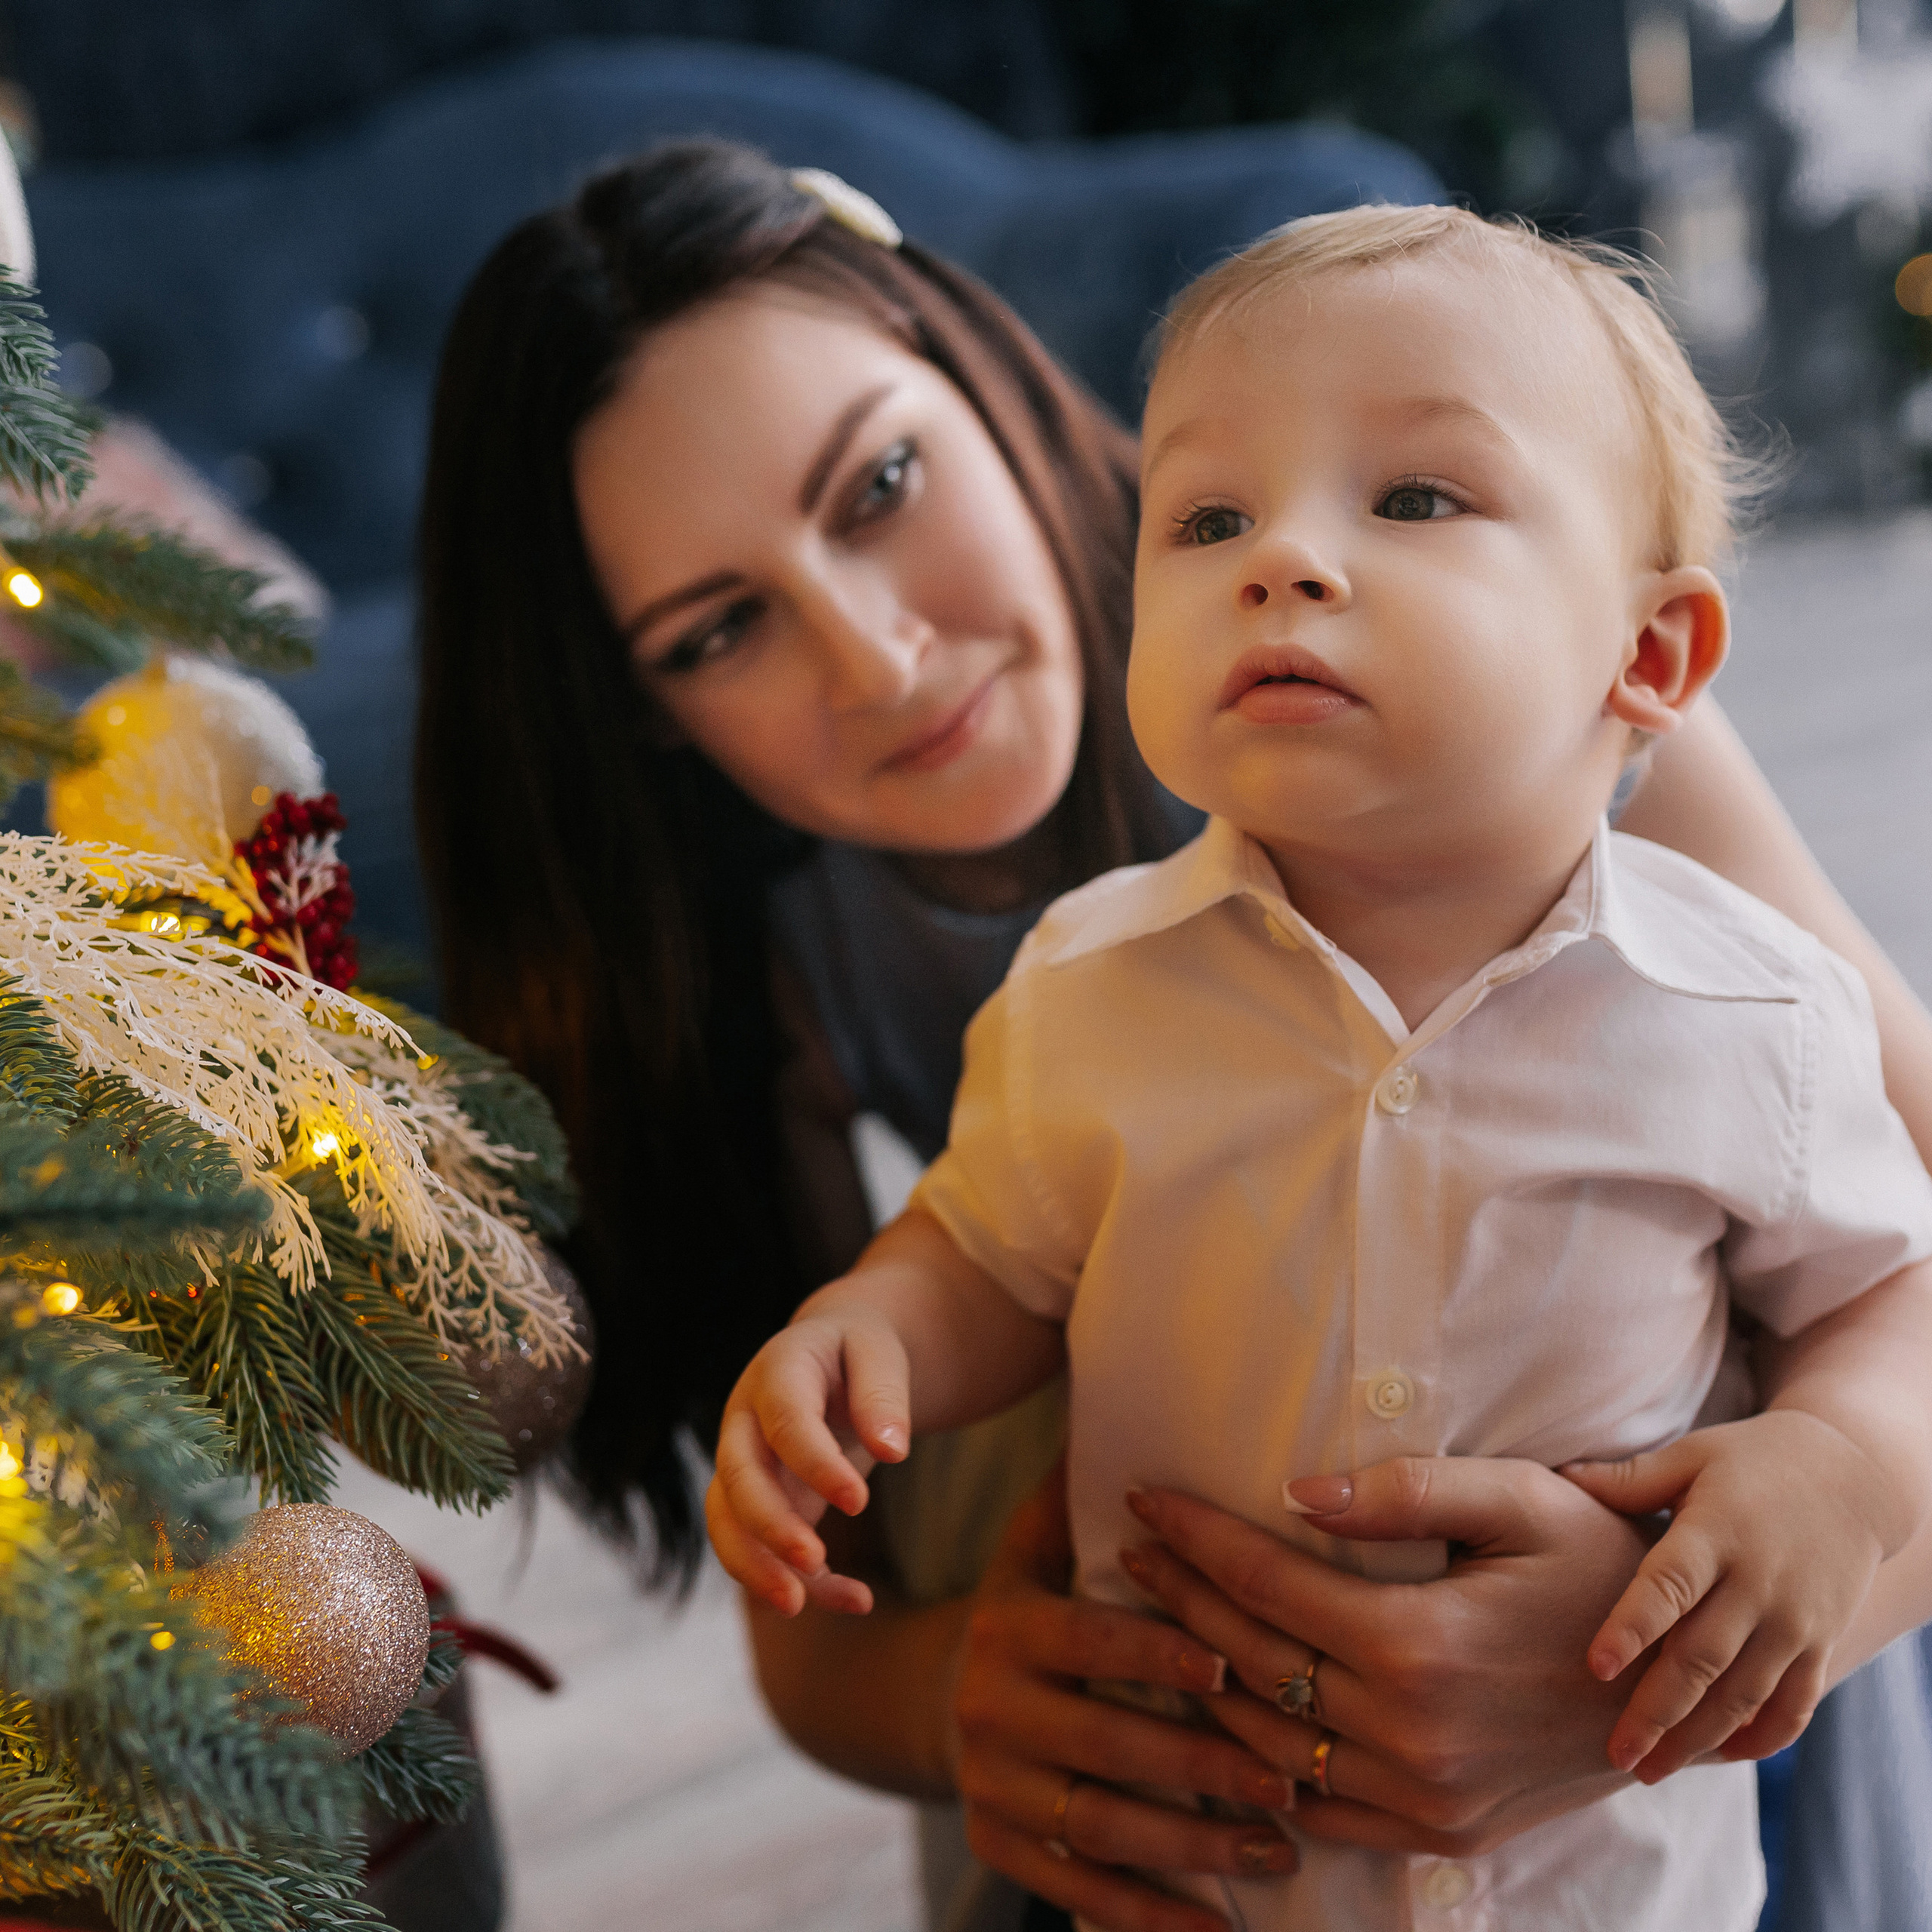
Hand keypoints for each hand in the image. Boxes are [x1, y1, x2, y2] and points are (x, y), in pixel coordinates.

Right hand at [705, 1304, 911, 1616]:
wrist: (833, 1355)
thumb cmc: (857, 1352)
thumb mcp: (879, 1353)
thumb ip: (883, 1395)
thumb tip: (894, 1452)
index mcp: (776, 1372)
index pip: (784, 1421)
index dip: (814, 1463)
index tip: (858, 1501)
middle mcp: (746, 1421)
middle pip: (736, 1477)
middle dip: (768, 1525)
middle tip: (813, 1560)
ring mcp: (745, 1464)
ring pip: (726, 1521)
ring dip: (754, 1566)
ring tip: (799, 1604)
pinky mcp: (761, 1502)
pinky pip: (763, 1549)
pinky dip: (802, 1582)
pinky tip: (858, 1599)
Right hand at [954, 1460, 1298, 1931]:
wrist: (935, 1693)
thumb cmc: (1028, 1604)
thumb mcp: (1034, 1542)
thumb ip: (1078, 1493)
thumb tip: (1124, 1408)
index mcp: (1007, 1625)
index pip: (1090, 1641)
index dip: (1158, 1655)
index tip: (1231, 1667)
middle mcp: (989, 1708)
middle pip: (1105, 1745)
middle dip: (1202, 1766)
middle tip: (1289, 1779)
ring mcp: (990, 1785)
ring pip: (1099, 1827)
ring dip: (1191, 1846)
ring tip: (1277, 1849)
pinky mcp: (998, 1846)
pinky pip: (1076, 1891)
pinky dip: (1146, 1917)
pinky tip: (1218, 1928)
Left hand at [1119, 1458, 1648, 1855]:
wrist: (1688, 1674)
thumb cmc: (1602, 1565)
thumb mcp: (1520, 1501)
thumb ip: (1403, 1492)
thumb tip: (1295, 1492)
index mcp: (1422, 1647)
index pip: (1267, 1584)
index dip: (1196, 1538)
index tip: (1144, 1501)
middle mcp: (1412, 1736)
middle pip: (1252, 1658)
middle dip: (1181, 1596)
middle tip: (1134, 1550)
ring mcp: (1426, 1797)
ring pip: (1269, 1742)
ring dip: (1203, 1678)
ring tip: (1160, 1621)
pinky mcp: (1441, 1830)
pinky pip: (1319, 1811)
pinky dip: (1259, 1765)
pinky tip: (1225, 1717)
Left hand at [1563, 1410, 1886, 1778]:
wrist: (1855, 1477)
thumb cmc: (1751, 1461)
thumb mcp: (1692, 1457)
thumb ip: (1629, 1478)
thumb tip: (1560, 1478)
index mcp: (1717, 1532)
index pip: (1670, 1586)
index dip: (1632, 1627)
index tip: (1596, 1666)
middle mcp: (1759, 1583)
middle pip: (1704, 1658)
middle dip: (1657, 1711)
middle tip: (1614, 1752)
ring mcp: (1796, 1619)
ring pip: (1745, 1693)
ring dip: (1698, 1737)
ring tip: (1650, 1768)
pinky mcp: (1822, 1643)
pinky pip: (1795, 1704)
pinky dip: (1762, 1737)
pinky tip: (1720, 1756)